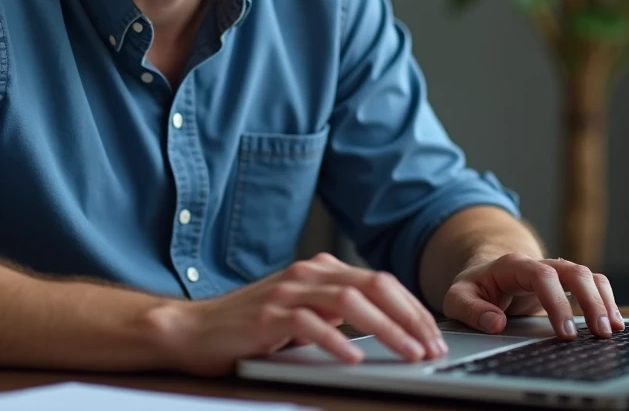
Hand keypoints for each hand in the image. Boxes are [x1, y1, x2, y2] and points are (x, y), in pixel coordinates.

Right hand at [148, 253, 448, 375]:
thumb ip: (339, 311)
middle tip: (432, 348)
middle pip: (374, 285)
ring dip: (386, 328)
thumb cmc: (252, 327)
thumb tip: (391, 327)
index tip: (435, 336)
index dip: (413, 309)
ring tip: (408, 353)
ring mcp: (288, 291)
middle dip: (410, 317)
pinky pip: (310, 324)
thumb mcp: (304, 313)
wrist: (194, 330)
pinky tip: (355, 358)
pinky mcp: (269, 315)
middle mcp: (309, 274)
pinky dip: (337, 341)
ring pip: (351, 301)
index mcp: (321, 270)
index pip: (381, 282)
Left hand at [442, 253, 623, 339]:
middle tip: (600, 332)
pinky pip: (593, 284)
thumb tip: (496, 322)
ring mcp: (555, 272)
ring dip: (604, 300)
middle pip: (573, 271)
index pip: (542, 276)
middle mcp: (539, 264)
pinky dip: (607, 300)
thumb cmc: (472, 288)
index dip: (557, 302)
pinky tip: (614, 322)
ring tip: (613, 329)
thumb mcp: (456, 298)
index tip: (566, 332)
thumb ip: (471, 310)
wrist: (483, 275)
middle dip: (590, 301)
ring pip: (588, 276)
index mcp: (513, 265)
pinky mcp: (565, 283)